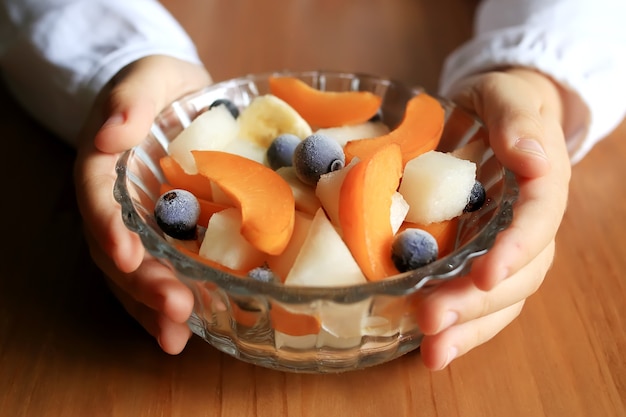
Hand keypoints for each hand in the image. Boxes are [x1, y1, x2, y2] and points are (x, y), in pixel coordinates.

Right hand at [74, 55, 211, 353]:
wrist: (174, 100)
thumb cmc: (160, 86)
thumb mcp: (149, 76)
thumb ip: (131, 97)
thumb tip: (113, 131)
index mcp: (103, 163)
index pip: (98, 199)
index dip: (110, 230)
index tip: (128, 257)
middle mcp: (113, 202)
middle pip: (115, 249)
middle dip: (141, 282)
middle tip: (175, 307)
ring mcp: (135, 224)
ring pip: (132, 273)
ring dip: (151, 306)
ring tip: (176, 334)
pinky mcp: (160, 237)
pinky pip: (156, 273)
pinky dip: (163, 304)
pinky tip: (182, 333)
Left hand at [417, 68, 571, 368]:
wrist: (492, 116)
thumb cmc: (500, 103)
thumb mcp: (507, 95)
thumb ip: (518, 119)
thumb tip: (532, 156)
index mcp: (543, 184)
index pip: (538, 221)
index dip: (515, 250)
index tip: (485, 274)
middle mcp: (528, 225)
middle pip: (518, 273)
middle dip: (477, 302)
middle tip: (432, 320)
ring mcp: (503, 247)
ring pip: (500, 298)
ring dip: (467, 328)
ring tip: (433, 351)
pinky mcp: (476, 258)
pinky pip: (475, 298)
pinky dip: (458, 325)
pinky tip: (432, 347)